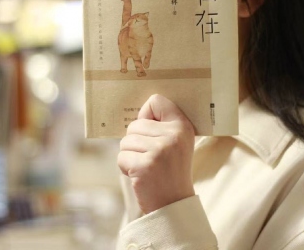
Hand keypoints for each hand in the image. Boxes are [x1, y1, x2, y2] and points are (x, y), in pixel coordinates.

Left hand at [117, 94, 195, 213]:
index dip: (146, 114)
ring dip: (130, 155)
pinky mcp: (145, 165)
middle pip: (135, 124)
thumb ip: (162, 124)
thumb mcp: (176, 142)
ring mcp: (160, 150)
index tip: (151, 129)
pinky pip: (121, 157)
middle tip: (150, 157)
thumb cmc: (170, 169)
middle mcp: (174, 135)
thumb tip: (138, 113)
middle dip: (135, 141)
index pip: (156, 101)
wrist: (174, 203)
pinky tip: (140, 175)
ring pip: (126, 141)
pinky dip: (125, 167)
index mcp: (182, 125)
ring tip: (146, 166)